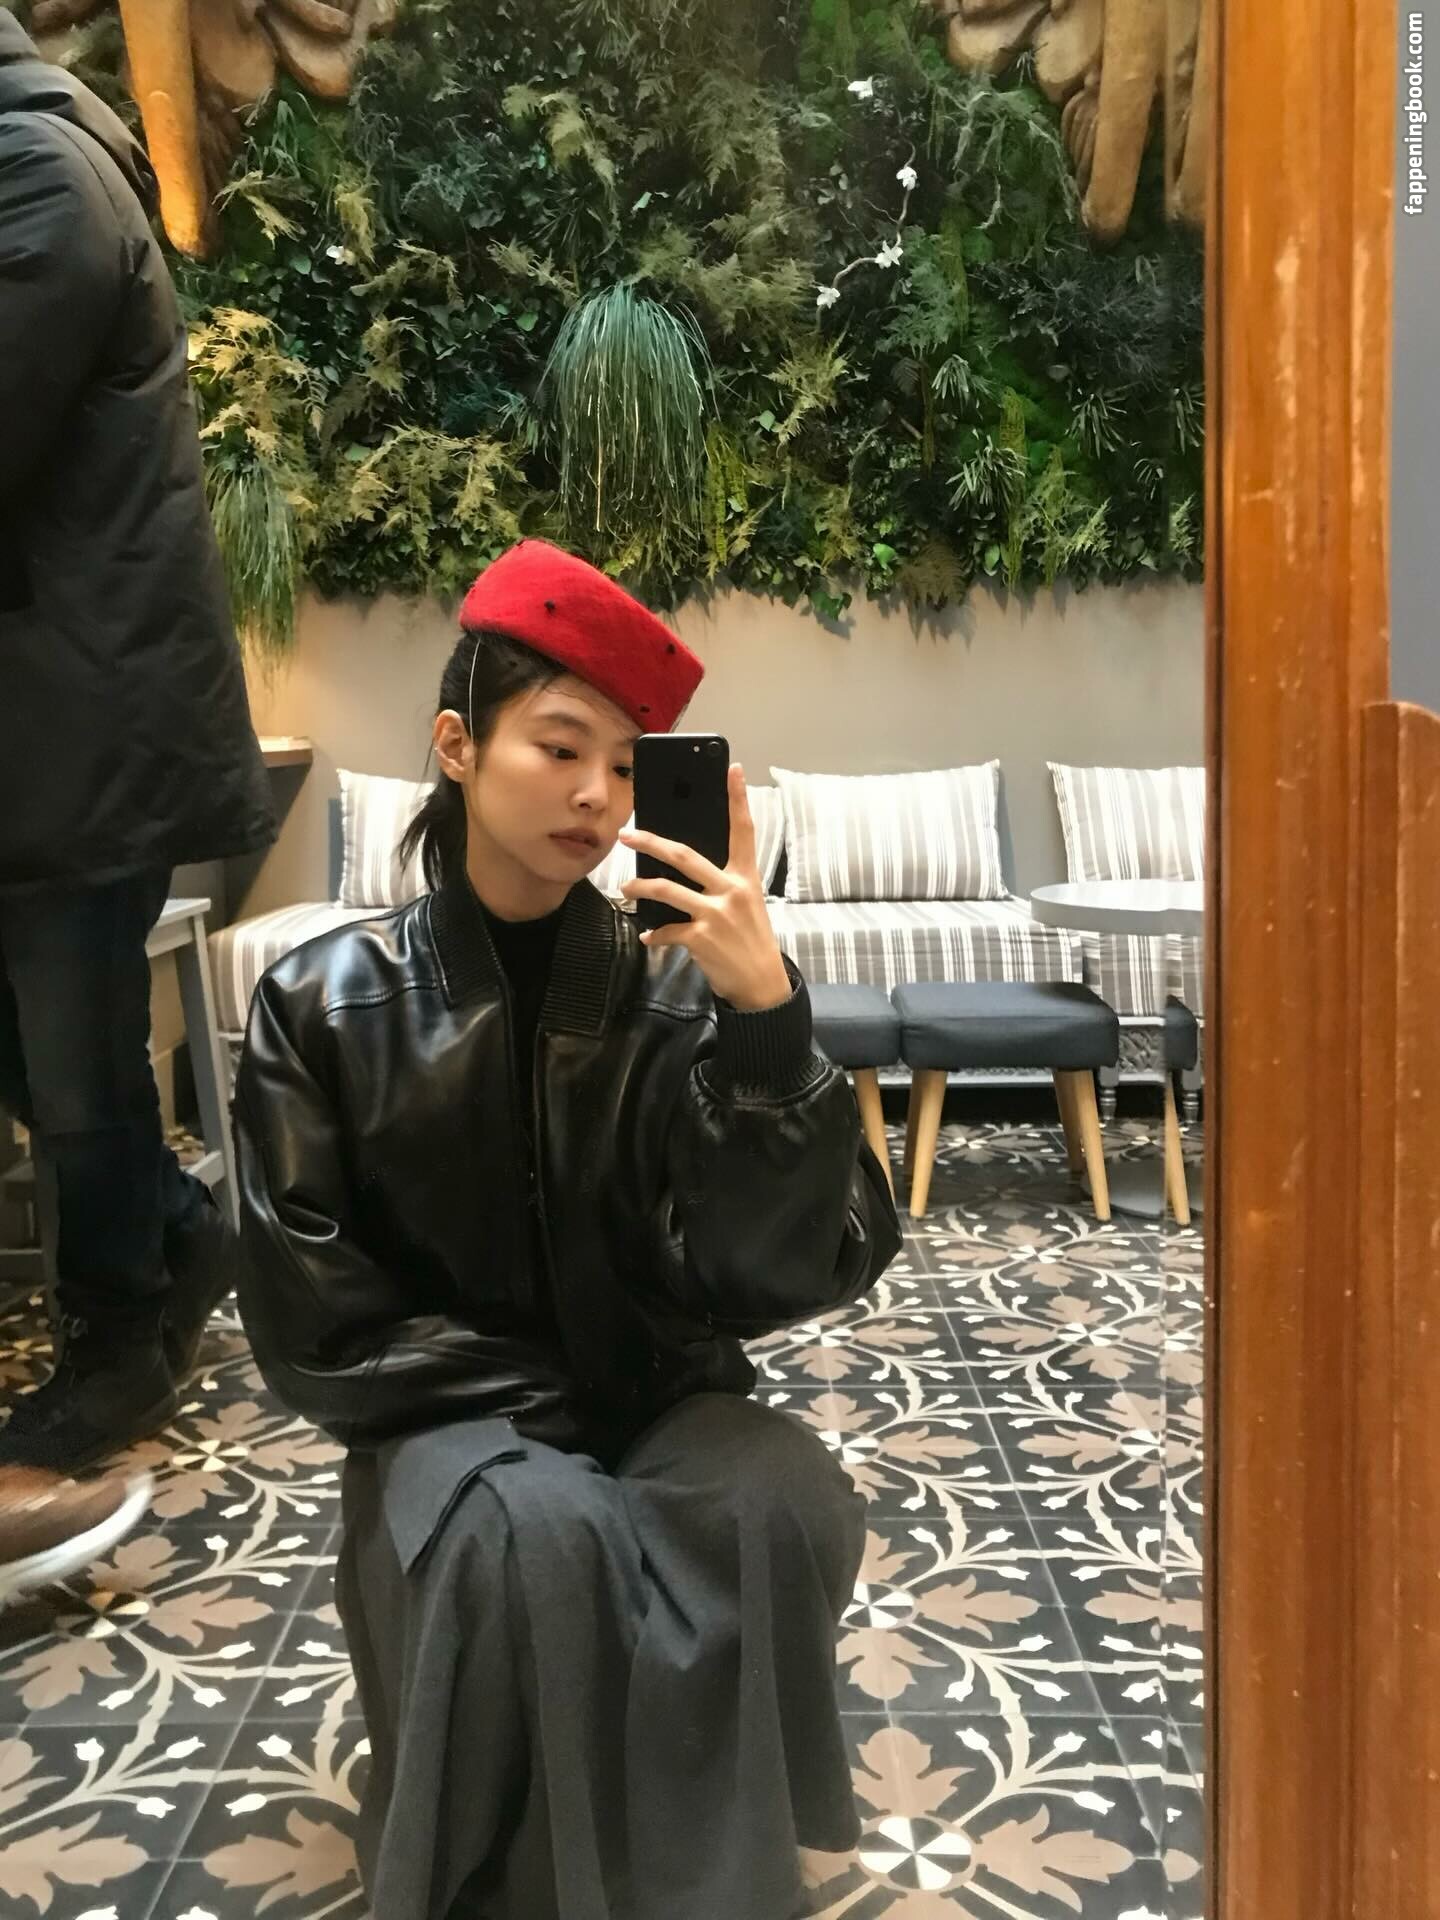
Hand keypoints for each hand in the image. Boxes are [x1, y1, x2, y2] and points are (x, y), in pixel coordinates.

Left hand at [618, 764, 792, 1010]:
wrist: (762, 984)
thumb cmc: (751, 941)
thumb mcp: (747, 906)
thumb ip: (722, 885)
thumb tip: (684, 871)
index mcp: (746, 878)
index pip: (744, 831)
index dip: (738, 799)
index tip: (733, 769)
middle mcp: (732, 890)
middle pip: (685, 855)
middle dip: (651, 842)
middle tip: (627, 835)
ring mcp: (716, 914)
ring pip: (667, 890)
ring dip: (640, 887)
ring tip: (627, 887)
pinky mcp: (702, 938)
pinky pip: (667, 930)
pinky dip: (655, 934)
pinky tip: (649, 937)